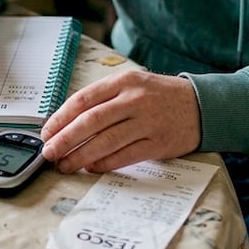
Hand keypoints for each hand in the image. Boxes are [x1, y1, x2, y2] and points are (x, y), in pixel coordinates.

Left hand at [40, 70, 199, 173]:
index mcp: (124, 81)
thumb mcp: (132, 84)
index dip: (61, 117)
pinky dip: (105, 163)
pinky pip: (125, 156)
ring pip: (106, 141)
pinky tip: (91, 167)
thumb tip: (67, 122)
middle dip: (65, 139)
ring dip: (80, 156)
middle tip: (49, 152)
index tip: (46, 132)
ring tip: (65, 165)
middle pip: (91, 121)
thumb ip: (104, 99)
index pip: (83, 99)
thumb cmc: (159, 96)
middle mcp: (135, 99)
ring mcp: (148, 121)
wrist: (202, 105)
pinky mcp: (158, 143)